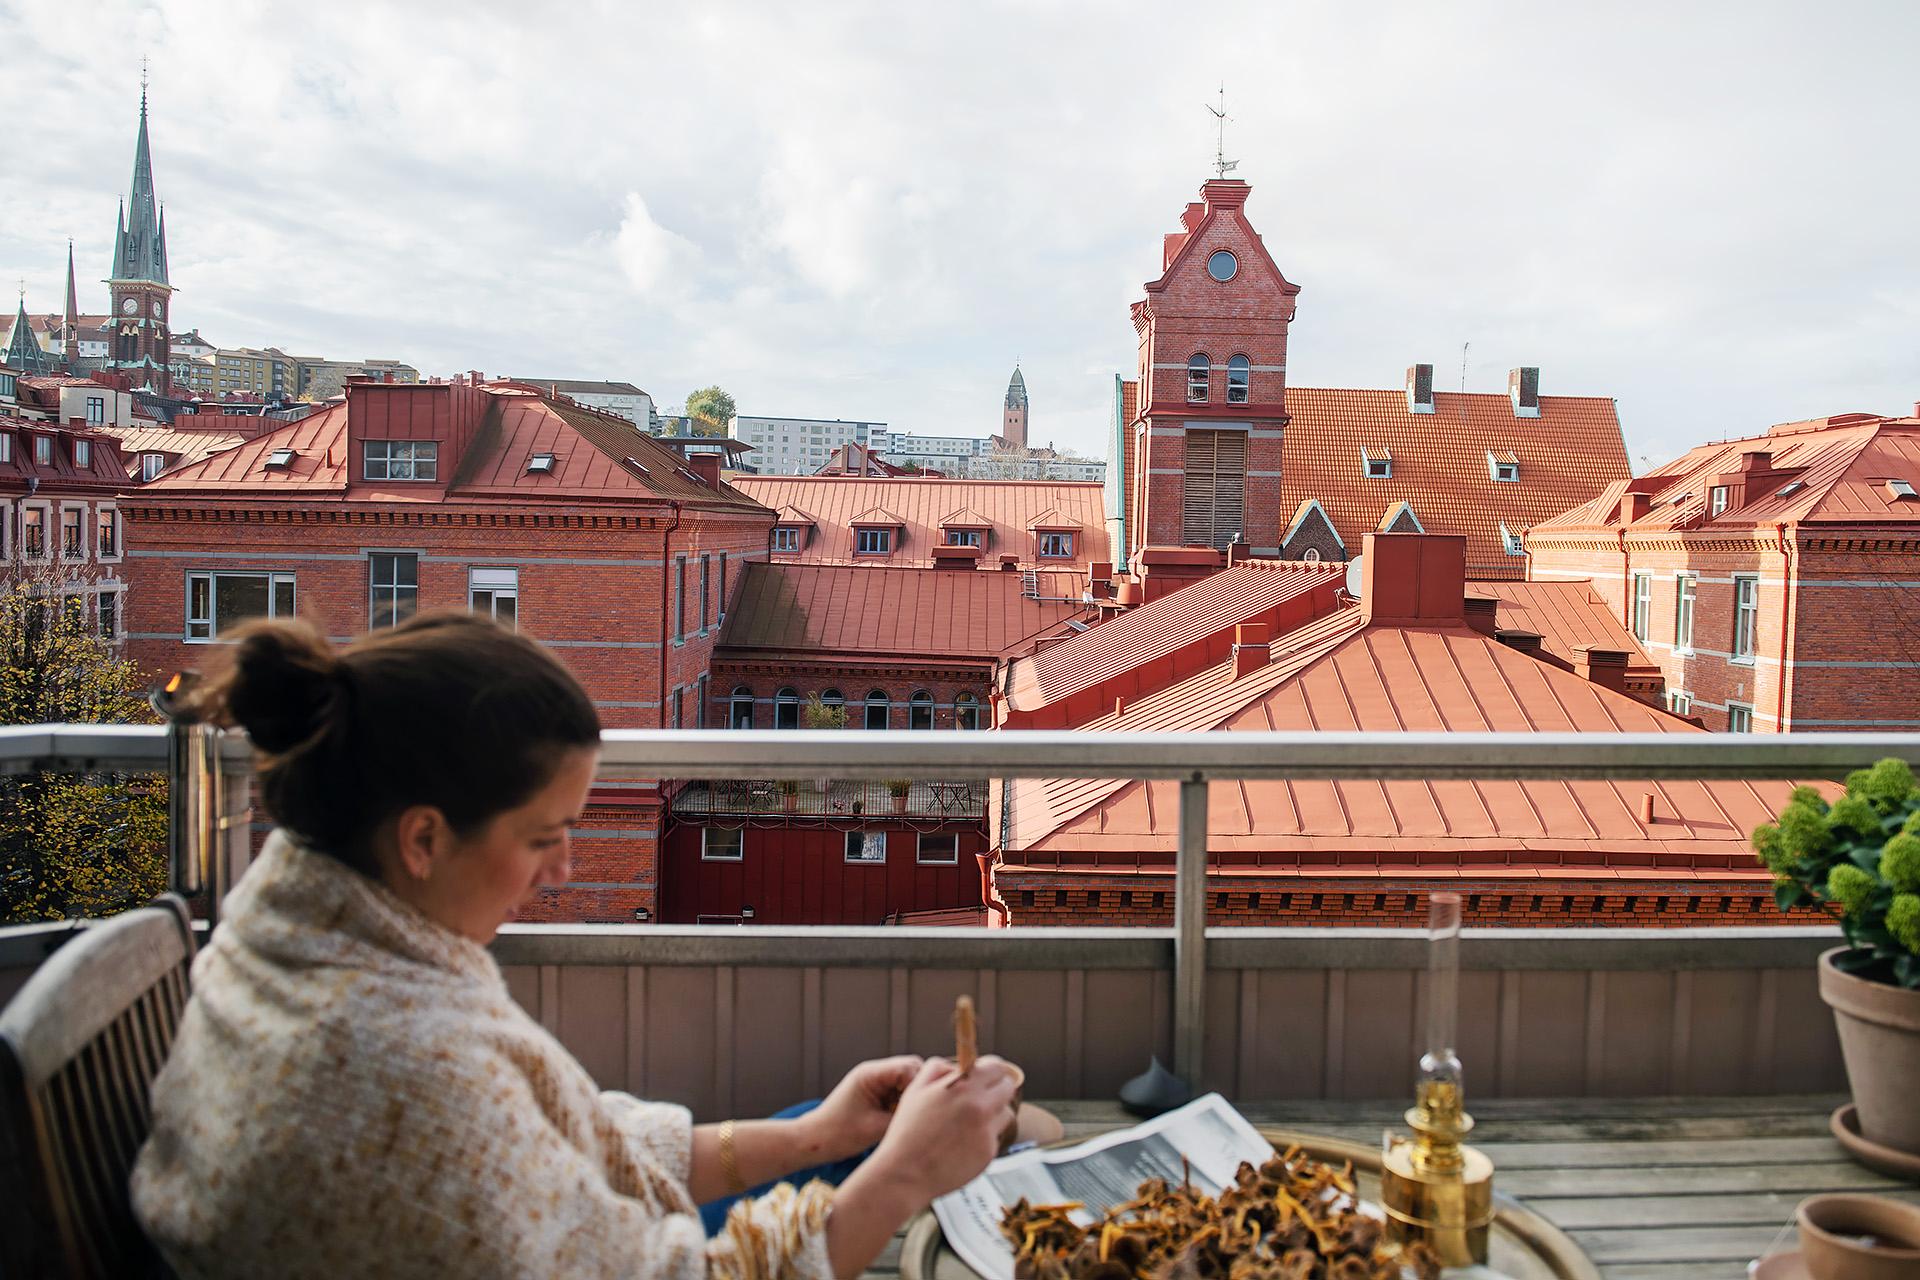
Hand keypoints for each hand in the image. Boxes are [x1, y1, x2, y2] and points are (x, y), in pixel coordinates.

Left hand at [801, 1055, 922, 1162]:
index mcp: (871, 1074)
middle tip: (920, 1114)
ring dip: (912, 1099)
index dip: (921, 1086)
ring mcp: (875, 1082)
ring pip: (908, 1082)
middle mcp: (874, 1072)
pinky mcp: (876, 1093)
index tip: (925, 1108)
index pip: (909, 1068)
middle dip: (919, 1091)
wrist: (814, 1141)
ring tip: (909, 1119)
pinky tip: (902, 1121)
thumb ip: (904, 1117)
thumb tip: (930, 1114)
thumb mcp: (876, 1128)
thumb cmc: (839, 1135)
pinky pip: (899, 1093)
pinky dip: (904, 1105)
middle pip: (911, 1071)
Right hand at [864, 1055, 1020, 1204]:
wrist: (906, 1173)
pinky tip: (964, 1143)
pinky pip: (996, 1138)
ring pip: (1006, 1114)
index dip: (991, 1070)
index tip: (986, 1076)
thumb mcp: (916, 1089)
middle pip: (1008, 1088)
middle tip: (982, 1098)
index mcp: (963, 1086)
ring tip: (970, 1124)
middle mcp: (980, 1106)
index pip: (997, 1067)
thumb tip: (958, 1066)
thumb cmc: (908, 1132)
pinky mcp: (988, 1153)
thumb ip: (938, 1069)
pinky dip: (985, 1138)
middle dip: (997, 1089)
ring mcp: (986, 1131)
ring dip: (994, 1115)